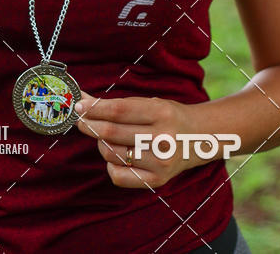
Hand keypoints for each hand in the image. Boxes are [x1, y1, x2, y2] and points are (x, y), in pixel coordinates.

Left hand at [75, 92, 197, 188]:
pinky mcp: (157, 180)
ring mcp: (160, 162)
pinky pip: (119, 176)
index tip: (79, 106)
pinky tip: (114, 155)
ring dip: (100, 143)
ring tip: (103, 136)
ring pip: (112, 153)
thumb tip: (84, 99)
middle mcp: (162, 138)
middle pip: (113, 133)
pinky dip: (110, 164)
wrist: (200, 138)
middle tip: (80, 120)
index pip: (119, 110)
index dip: (95, 108)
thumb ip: (118, 103)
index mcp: (161, 112)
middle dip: (90, 125)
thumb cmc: (170, 116)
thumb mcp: (150, 103)